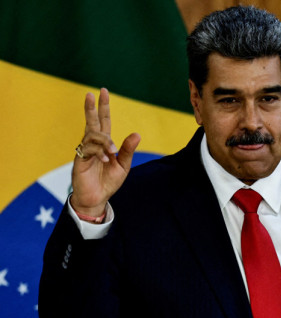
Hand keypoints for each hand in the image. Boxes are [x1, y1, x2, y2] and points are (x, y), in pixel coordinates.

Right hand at [71, 88, 140, 216]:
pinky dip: (99, 152)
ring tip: (112, 153)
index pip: (104, 121)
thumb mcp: (123, 166)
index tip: (103, 91)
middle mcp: (93, 144)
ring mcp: (85, 151)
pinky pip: (88, 150)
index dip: (104, 107)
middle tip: (90, 93)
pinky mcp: (80, 160)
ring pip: (92, 136)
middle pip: (92, 122)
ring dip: (104, 141)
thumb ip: (128, 150)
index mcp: (104, 143)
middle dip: (91, 108)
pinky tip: (106, 159)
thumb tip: (136, 134)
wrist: (97, 198)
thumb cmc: (108, 181)